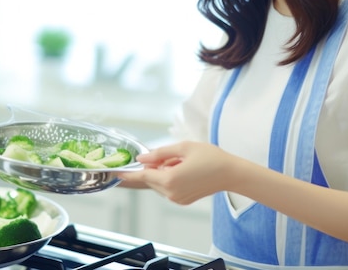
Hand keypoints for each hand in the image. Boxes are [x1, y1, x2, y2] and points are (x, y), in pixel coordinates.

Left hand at [119, 141, 236, 204]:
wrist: (230, 173)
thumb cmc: (211, 158)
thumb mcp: (183, 148)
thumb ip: (159, 153)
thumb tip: (142, 158)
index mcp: (170, 179)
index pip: (143, 176)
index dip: (129, 174)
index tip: (116, 173)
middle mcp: (171, 193)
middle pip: (152, 178)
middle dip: (157, 166)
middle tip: (175, 156)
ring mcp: (177, 199)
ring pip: (160, 182)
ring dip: (165, 171)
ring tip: (184, 163)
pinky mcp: (182, 200)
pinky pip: (168, 187)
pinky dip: (172, 178)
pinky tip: (186, 171)